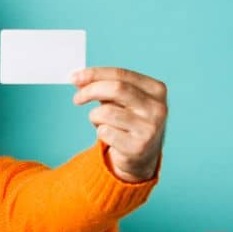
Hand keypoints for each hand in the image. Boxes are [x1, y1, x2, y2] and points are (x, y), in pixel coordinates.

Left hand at [72, 67, 167, 182]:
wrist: (142, 157)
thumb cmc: (129, 122)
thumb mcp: (122, 100)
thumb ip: (104, 87)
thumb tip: (78, 79)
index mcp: (156, 90)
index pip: (121, 74)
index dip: (95, 74)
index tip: (75, 77)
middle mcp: (157, 108)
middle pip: (116, 89)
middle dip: (91, 91)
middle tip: (77, 98)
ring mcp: (150, 128)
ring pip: (106, 112)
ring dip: (95, 117)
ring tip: (102, 123)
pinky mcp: (138, 147)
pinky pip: (105, 132)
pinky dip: (100, 133)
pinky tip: (111, 137)